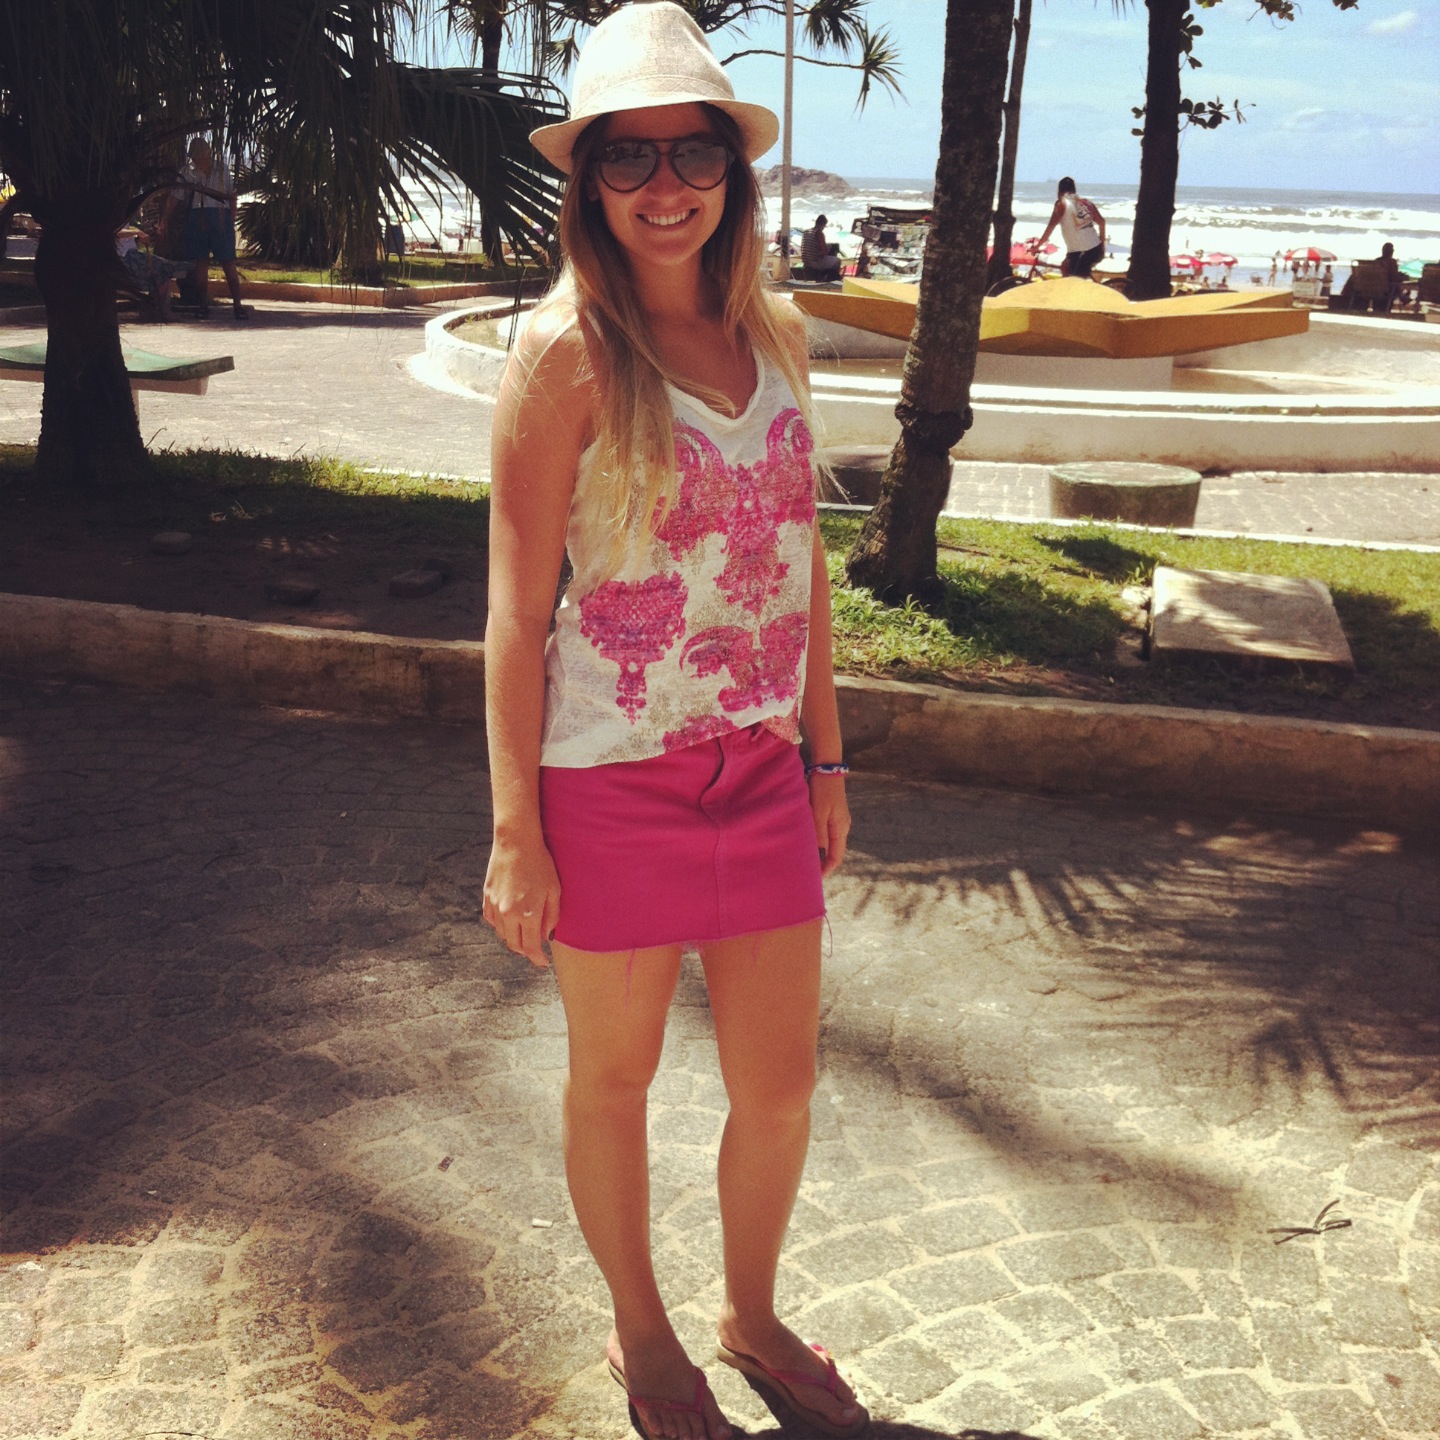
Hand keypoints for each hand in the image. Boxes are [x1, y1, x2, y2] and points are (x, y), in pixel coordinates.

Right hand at [483, 834, 561, 966]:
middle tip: (534, 950)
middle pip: (514, 945)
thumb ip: (551, 916)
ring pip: (502, 933)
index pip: (530, 947)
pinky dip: (500, 925)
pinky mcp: (487, 896)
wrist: (516, 842)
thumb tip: (546, 936)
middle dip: (525, 951)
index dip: (537, 959)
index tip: (542, 963)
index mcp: (528, 914)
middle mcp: (509, 913)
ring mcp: (495, 905)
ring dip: (513, 938)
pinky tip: (509, 920)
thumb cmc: (540, 864)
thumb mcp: (554, 890)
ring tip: (523, 934)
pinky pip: (491, 920)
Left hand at [809, 774, 849, 876]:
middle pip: (834, 852)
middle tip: (808, 871)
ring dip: (820, 852)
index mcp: (841, 829)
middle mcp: (842, 827)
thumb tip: (818, 852)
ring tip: (806, 858)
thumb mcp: (819, 812)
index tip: (815, 878)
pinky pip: (827, 833)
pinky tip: (808, 841)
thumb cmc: (823, 790)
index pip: (836, 857)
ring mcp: (839, 820)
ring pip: (830, 843)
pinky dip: (819, 841)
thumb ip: (818, 833)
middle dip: (823, 863)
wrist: (827, 768)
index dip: (826, 869)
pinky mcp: (833, 813)